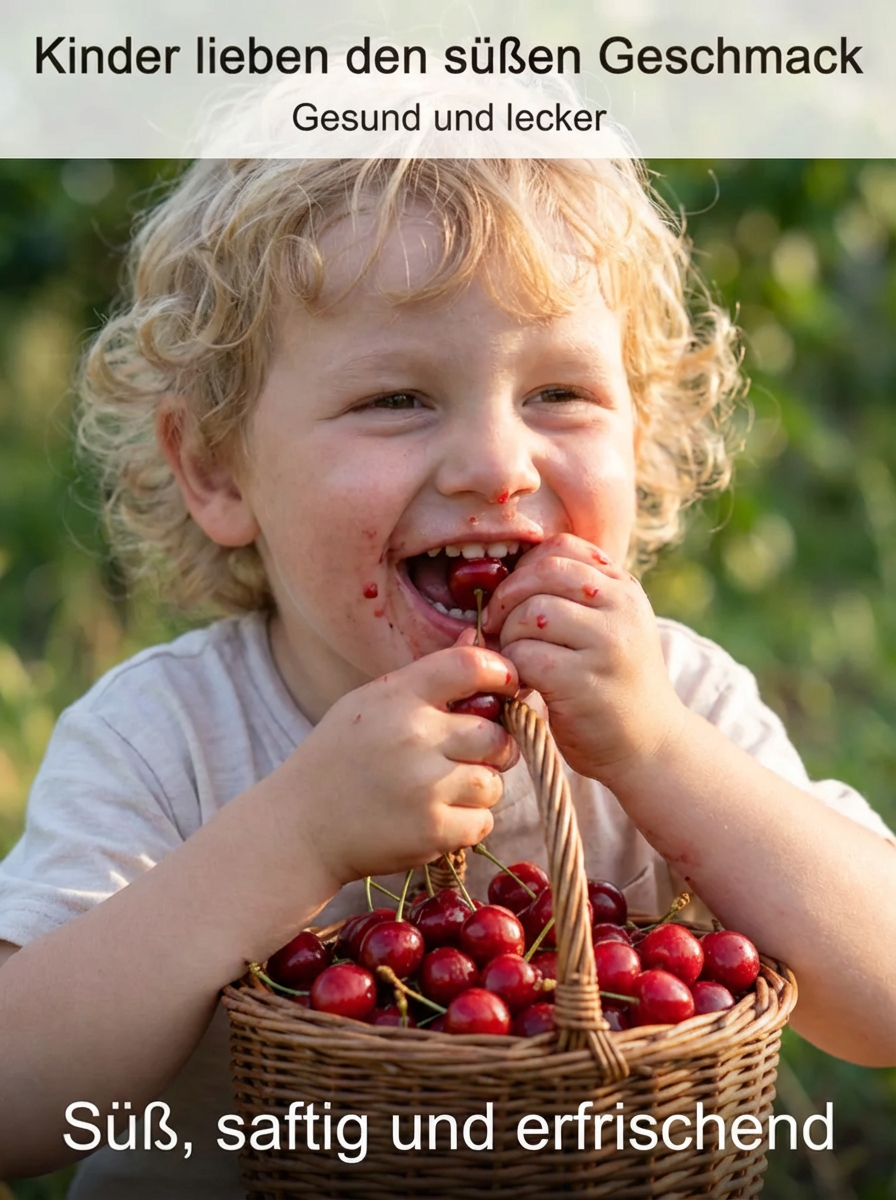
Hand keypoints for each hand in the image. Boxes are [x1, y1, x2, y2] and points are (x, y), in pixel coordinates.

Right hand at [285, 641, 519, 886]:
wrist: (298, 828)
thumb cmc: (337, 760)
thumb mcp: (369, 704)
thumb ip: (426, 677)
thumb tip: (477, 638)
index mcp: (398, 697)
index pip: (471, 666)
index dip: (501, 674)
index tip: (506, 688)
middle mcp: (415, 736)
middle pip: (495, 734)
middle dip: (493, 747)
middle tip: (472, 756)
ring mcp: (425, 785)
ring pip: (492, 782)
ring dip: (478, 789)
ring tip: (443, 791)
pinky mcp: (432, 830)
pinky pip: (483, 821)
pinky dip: (467, 824)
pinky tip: (435, 818)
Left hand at [482, 534, 684, 783]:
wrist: (650, 747)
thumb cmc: (611, 688)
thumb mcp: (606, 630)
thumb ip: (572, 599)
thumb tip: (504, 577)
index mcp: (624, 589)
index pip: (561, 548)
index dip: (524, 568)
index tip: (511, 598)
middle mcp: (622, 608)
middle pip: (543, 573)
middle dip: (507, 598)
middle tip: (496, 628)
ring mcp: (607, 643)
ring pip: (531, 612)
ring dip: (509, 637)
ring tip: (517, 661)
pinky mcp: (585, 681)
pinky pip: (526, 655)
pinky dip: (512, 668)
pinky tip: (523, 685)